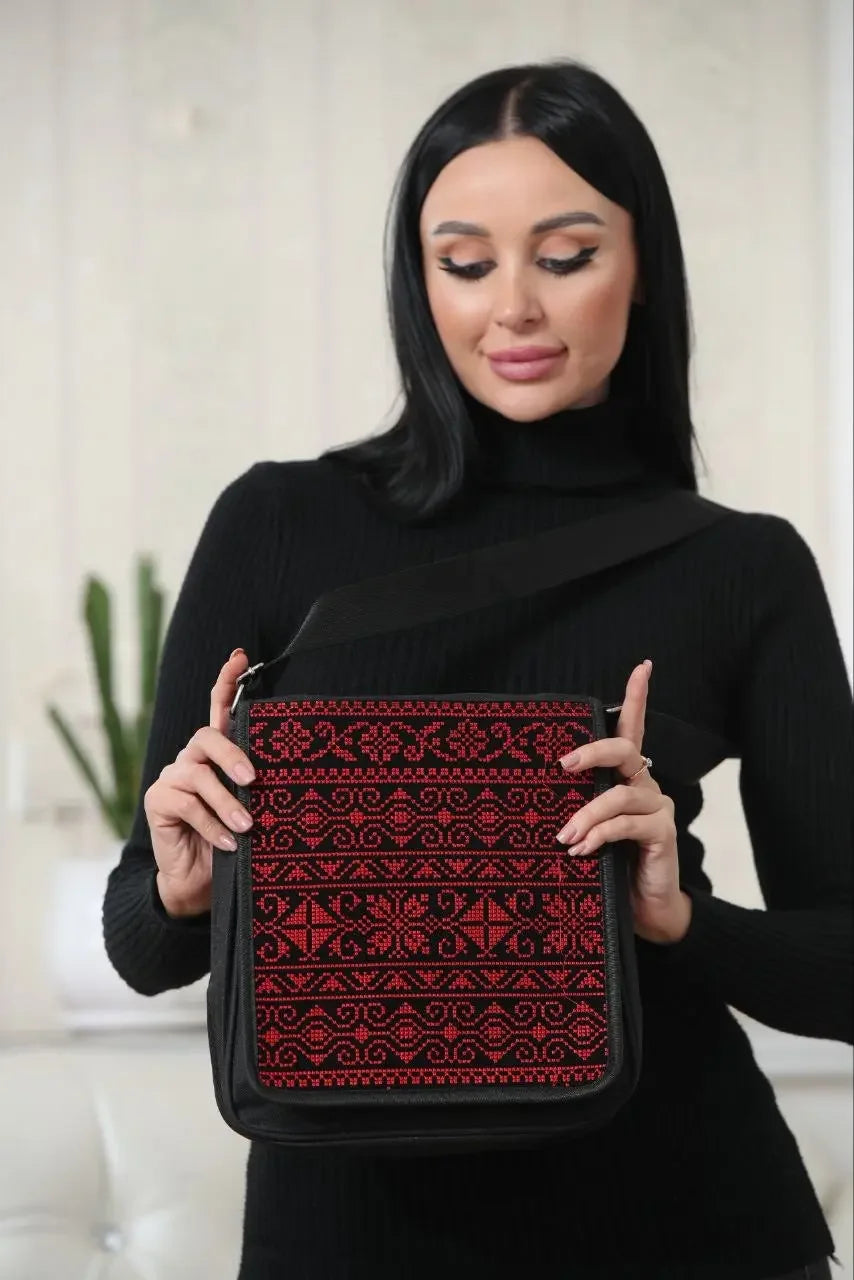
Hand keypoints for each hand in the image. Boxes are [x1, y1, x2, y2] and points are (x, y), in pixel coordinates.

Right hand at [144, 648, 255, 917]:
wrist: (202, 882)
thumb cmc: (235, 839)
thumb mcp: (253, 808)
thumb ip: (259, 787)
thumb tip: (296, 773)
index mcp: (217, 754)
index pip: (219, 709)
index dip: (226, 681)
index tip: (241, 657)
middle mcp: (192, 759)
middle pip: (206, 736)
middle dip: (231, 754)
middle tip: (253, 779)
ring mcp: (172, 778)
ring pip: (198, 774)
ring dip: (225, 801)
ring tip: (247, 825)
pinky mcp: (159, 801)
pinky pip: (187, 804)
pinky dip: (212, 825)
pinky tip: (229, 843)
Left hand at [555, 660, 691, 944]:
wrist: (643, 911)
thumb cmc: (608, 866)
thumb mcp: (585, 829)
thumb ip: (573, 807)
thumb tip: (528, 796)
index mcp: (627, 778)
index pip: (634, 729)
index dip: (638, 696)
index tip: (643, 665)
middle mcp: (646, 786)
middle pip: (627, 749)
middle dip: (593, 750)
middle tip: (562, 765)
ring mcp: (657, 808)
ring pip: (620, 793)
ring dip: (586, 813)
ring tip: (563, 837)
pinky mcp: (663, 834)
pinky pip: (628, 824)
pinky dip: (600, 835)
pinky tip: (581, 850)